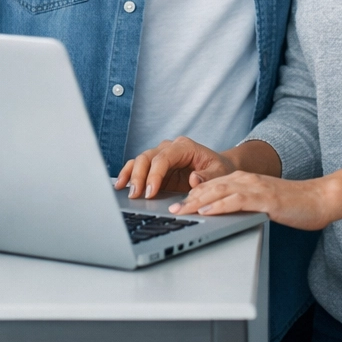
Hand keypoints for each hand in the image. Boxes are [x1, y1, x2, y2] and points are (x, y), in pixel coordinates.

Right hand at [115, 137, 235, 199]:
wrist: (220, 167)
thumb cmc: (220, 169)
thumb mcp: (220, 173)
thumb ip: (208, 177)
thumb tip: (193, 179)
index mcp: (185, 146)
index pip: (164, 157)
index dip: (155, 174)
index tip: (150, 191)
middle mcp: (170, 148)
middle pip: (148, 157)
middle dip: (140, 175)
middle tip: (136, 195)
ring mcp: (161, 156)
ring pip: (140, 160)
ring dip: (131, 174)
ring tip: (125, 190)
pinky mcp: (156, 167)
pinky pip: (138, 166)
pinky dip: (129, 173)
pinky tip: (121, 184)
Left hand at [167, 171, 334, 231]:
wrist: (318, 199)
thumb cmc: (292, 204)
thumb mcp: (262, 202)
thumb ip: (243, 204)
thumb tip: (224, 215)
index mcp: (244, 180)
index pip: (211, 186)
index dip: (192, 194)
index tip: (176, 205)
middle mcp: (246, 179)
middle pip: (210, 187)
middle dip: (188, 198)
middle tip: (170, 209)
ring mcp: (255, 187)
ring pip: (219, 191)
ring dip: (197, 201)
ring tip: (181, 210)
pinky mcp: (264, 198)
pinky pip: (237, 201)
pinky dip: (219, 206)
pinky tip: (207, 212)